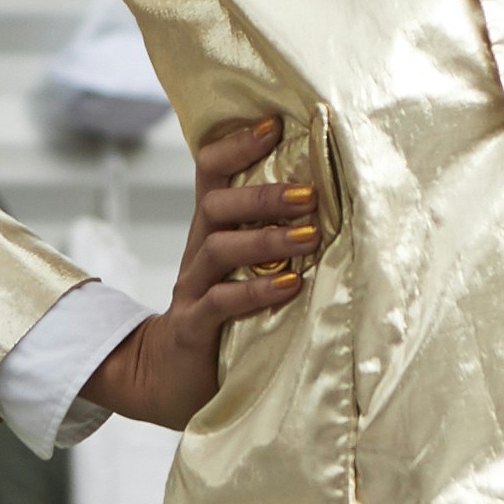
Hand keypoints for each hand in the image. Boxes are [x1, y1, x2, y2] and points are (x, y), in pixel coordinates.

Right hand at [82, 117, 315, 433]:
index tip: (275, 124)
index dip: (237, 145)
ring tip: (309, 238)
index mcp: (210, 232)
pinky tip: (289, 286)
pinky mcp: (193, 327)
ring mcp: (192, 290)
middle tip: (310, 193)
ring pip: (219, 249)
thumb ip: (274, 242)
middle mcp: (198, 254)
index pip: (211, 173)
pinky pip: (219, 302)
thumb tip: (337, 207)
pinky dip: (255, 291)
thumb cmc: (221, 321)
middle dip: (263, 194)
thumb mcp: (243, 273)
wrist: (166, 379)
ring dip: (266, 239)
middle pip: (216, 205)